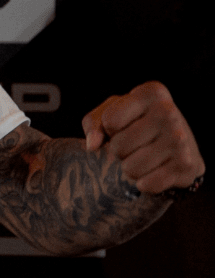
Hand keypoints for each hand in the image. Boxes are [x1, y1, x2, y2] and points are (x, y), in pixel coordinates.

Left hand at [82, 81, 203, 194]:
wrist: (179, 147)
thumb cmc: (136, 125)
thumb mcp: (111, 114)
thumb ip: (93, 124)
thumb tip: (92, 145)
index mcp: (151, 93)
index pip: (109, 121)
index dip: (110, 129)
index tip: (125, 125)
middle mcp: (169, 112)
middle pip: (119, 146)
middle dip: (120, 151)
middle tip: (136, 145)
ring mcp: (180, 139)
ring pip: (131, 168)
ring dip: (131, 168)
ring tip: (145, 157)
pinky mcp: (187, 166)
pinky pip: (147, 184)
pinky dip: (145, 184)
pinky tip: (156, 172)